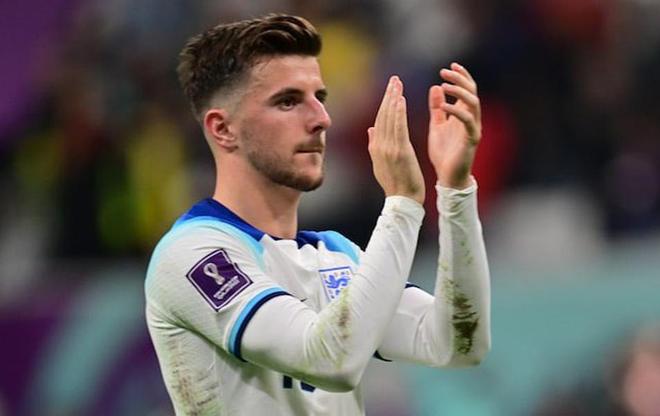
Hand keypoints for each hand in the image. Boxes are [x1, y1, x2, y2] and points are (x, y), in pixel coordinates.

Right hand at [368, 76, 424, 204]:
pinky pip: (399, 128)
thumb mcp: (380, 163)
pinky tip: (401, 99)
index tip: (390, 88)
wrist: (403, 200)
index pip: (379, 120)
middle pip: (383, 115)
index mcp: (375, 148)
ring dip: (394, 99)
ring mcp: (389, 148)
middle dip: (388, 95)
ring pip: (390, 119)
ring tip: (397, 84)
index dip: (384, 103)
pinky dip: (399, 112)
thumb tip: (371, 128)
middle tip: (394, 79)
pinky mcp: (400, 151)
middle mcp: (379, 146)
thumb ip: (375, 144)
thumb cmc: (396, 184)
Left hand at [428, 63, 481, 188]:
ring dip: (459, 91)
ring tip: (444, 85)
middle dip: (460, 79)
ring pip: (473, 103)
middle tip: (444, 71)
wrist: (447, 177)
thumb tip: (435, 87)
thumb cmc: (444, 153)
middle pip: (472, 91)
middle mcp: (472, 119)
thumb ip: (437, 108)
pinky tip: (443, 106)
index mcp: (463, 114)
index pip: (467, 89)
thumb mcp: (437, 126)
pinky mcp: (471, 139)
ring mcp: (473, 128)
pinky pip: (467, 120)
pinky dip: (456, 111)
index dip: (461, 76)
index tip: (449, 66)